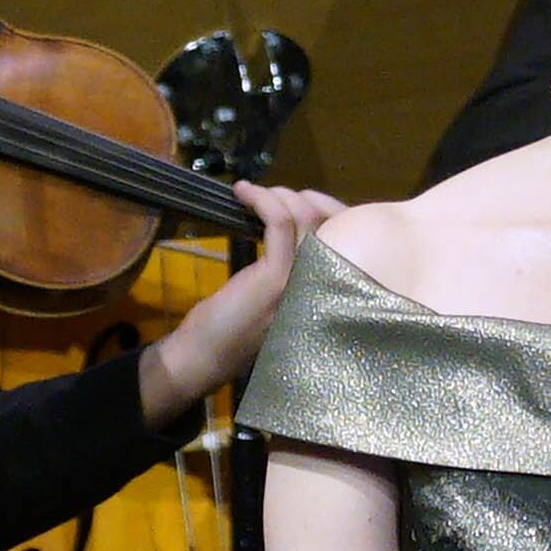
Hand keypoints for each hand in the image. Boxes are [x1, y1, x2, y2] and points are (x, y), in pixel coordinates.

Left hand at [138, 185, 346, 428]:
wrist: (205, 358)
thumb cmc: (230, 330)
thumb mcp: (270, 299)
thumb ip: (289, 273)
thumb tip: (290, 231)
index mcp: (324, 293)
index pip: (345, 244)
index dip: (330, 214)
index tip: (304, 201)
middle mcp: (323, 288)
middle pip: (334, 225)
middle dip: (310, 199)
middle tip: (281, 195)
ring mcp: (302, 281)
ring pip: (308, 219)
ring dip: (282, 196)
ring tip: (258, 193)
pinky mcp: (277, 276)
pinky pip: (280, 222)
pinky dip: (264, 199)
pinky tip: (244, 192)